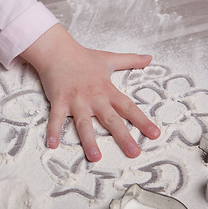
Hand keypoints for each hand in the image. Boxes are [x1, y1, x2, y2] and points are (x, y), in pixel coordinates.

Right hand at [20, 24, 159, 161]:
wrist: (58, 50)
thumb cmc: (84, 57)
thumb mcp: (110, 58)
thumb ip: (131, 60)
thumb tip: (150, 57)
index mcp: (107, 90)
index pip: (128, 107)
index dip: (142, 121)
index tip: (155, 134)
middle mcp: (94, 97)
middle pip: (111, 119)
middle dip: (123, 136)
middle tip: (134, 153)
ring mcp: (76, 100)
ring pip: (84, 123)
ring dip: (89, 140)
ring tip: (96, 157)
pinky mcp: (59, 101)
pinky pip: (56, 118)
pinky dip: (53, 131)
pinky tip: (52, 144)